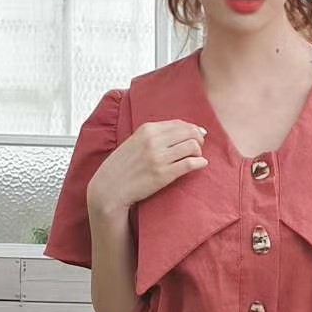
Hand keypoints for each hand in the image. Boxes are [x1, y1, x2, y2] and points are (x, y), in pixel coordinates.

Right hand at [87, 118, 208, 214]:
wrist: (110, 188)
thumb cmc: (123, 166)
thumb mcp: (135, 141)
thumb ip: (155, 135)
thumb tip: (181, 131)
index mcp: (147, 130)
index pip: (179, 124)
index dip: (192, 129)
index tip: (197, 135)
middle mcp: (154, 141)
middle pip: (189, 132)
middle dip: (198, 139)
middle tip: (199, 147)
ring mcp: (159, 157)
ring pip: (192, 146)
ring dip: (199, 151)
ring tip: (196, 157)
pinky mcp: (163, 174)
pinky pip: (190, 163)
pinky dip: (200, 163)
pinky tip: (201, 165)